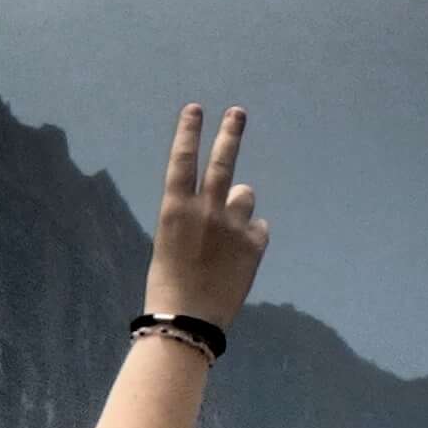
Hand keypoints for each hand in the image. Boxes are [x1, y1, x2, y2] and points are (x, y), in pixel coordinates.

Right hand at [145, 103, 268, 331]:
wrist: (189, 319)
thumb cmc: (169, 284)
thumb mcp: (170, 242)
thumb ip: (194, 217)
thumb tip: (224, 201)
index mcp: (175, 209)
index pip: (182, 160)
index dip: (188, 132)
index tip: (195, 109)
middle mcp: (206, 209)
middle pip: (222, 161)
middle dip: (230, 133)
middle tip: (238, 113)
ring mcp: (233, 224)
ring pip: (245, 195)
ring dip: (240, 206)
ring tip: (229, 232)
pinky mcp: (255, 243)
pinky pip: (258, 227)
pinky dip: (251, 237)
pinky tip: (238, 257)